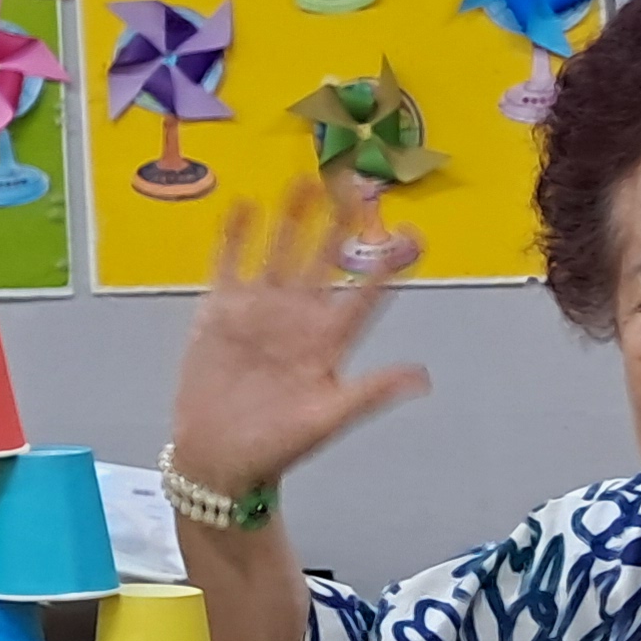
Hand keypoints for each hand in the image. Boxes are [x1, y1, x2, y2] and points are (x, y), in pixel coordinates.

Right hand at [167, 186, 430, 497]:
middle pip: (323, 258)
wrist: (218, 459)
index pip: (366, 292)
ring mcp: (259, 309)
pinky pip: (228, 264)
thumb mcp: (327, 420)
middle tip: (356, 183)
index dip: (389, 263)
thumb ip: (369, 392)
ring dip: (292, 218)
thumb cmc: (277, 445)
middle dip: (339, 222)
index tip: (412, 233)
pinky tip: (245, 206)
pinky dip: (235, 237)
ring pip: (279, 251)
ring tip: (306, 180)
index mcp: (329, 339)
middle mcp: (298, 315)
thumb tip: (422, 377)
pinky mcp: (220, 310)